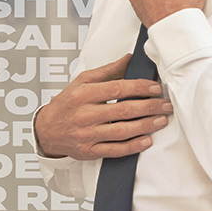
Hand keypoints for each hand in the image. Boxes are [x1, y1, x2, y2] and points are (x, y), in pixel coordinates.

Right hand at [34, 54, 173, 159]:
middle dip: (149, 107)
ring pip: (121, 131)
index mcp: (83, 94)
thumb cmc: (67, 103)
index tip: (155, 88)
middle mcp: (85, 115)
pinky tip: (147, 140)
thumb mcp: (82, 81)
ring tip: (161, 121)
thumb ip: (107, 71)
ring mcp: (87, 134)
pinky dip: (133, 146)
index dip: (139, 88)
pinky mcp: (89, 151)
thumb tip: (129, 59)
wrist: (46, 129)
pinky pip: (115, 150)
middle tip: (165, 105)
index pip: (116, 89)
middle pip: (122, 110)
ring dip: (145, 126)